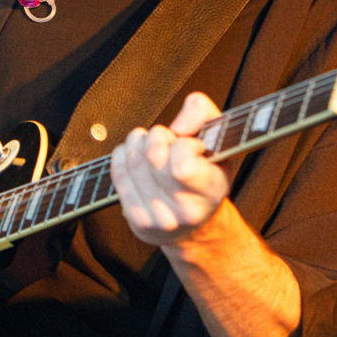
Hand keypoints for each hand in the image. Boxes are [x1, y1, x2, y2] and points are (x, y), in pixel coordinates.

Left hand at [110, 92, 228, 246]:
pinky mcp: (136, 220)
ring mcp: (159, 218)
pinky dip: (124, 156)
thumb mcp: (217, 138)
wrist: (195, 224)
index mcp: (211, 190)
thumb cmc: (206, 175)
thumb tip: (178, 127)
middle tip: (169, 142)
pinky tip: (137, 156)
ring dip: (139, 142)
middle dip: (158, 136)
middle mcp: (186, 210)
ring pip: (133, 161)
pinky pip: (118, 174)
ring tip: (152, 145)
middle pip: (153, 155)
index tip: (192, 145)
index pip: (182, 164)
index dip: (185, 144)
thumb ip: (201, 111)